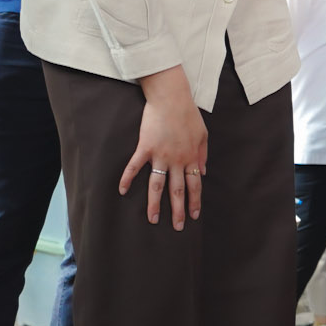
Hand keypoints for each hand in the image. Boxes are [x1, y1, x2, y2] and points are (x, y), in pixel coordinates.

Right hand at [122, 67, 208, 228]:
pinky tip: (122, 191)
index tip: (195, 216)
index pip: (195, 186)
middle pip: (178, 191)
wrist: (172, 98)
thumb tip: (203, 172)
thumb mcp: (203, 135)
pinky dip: (127, 179)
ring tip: (153, 219)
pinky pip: (134, 167)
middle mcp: (176, 161)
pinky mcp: (145, 148)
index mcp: (191, 158)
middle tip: (178, 227)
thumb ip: (203, 155)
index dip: (195, 202)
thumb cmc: (189, 115)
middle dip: (179, 211)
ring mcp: (160, 156)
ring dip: (155, 204)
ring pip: (157, 185)